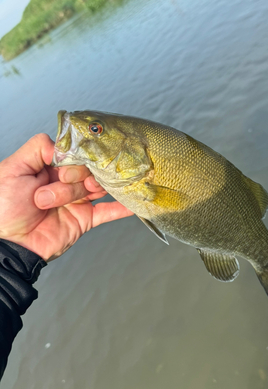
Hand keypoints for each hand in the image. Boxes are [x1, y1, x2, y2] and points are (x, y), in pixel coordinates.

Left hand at [0, 134, 132, 260]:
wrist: (10, 245)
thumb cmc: (4, 208)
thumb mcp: (12, 170)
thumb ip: (37, 149)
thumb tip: (62, 143)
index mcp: (48, 168)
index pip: (72, 153)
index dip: (71, 159)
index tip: (62, 169)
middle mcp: (64, 182)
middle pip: (86, 169)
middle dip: (73, 179)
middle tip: (57, 189)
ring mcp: (76, 200)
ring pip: (96, 186)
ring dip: (91, 188)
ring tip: (83, 193)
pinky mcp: (85, 219)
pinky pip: (108, 211)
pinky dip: (121, 207)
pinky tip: (134, 202)